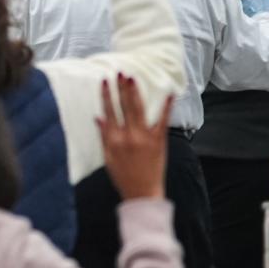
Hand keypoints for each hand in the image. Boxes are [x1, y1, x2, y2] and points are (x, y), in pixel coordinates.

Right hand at [97, 74, 172, 200]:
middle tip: (120, 73)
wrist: (142, 194)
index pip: (108, 112)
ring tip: (132, 79)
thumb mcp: (108, 158)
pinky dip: (166, 107)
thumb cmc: (123, 177)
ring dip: (135, 93)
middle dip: (121, 89)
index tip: (104, 81)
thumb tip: (98, 118)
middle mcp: (128, 136)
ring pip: (138, 110)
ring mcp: (144, 138)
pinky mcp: (159, 141)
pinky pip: (162, 121)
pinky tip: (170, 94)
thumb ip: (104, 137)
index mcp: (114, 140)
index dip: (106, 95)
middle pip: (123, 107)